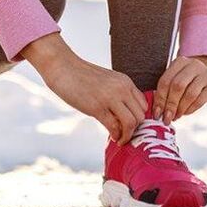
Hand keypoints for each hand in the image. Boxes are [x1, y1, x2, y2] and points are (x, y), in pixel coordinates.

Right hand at [21, 33, 147, 144]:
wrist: (63, 67)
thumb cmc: (82, 76)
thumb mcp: (107, 81)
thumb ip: (117, 94)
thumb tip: (122, 115)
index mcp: (125, 82)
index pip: (143, 105)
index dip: (139, 118)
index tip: (132, 126)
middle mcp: (121, 89)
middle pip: (140, 116)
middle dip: (135, 129)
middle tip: (126, 135)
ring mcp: (110, 98)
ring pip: (131, 123)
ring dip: (127, 135)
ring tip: (120, 139)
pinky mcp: (97, 107)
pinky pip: (114, 126)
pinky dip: (116, 135)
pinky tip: (112, 137)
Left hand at [153, 55, 206, 124]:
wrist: (206, 72)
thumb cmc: (185, 78)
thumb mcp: (175, 76)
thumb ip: (165, 90)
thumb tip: (158, 111)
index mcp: (179, 62)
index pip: (166, 81)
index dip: (160, 99)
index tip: (156, 113)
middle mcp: (193, 65)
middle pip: (178, 86)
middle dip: (170, 105)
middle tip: (166, 118)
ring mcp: (205, 75)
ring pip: (190, 95)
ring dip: (180, 109)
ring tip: (175, 116)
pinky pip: (199, 101)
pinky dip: (190, 109)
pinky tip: (184, 113)